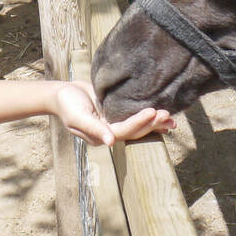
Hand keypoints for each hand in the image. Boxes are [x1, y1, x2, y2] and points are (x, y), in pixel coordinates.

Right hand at [53, 81, 174, 146]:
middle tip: (167, 114)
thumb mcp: (77, 116)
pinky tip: (164, 119)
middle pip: (135, 131)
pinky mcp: (118, 112)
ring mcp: (115, 122)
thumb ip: (93, 128)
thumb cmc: (67, 104)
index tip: (152, 112)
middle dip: (152, 124)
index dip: (139, 123)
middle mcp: (111, 132)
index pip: (125, 131)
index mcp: (101, 135)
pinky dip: (150, 119)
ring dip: (155, 124)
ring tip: (172, 119)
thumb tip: (110, 142)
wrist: (63, 93)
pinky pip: (136, 117)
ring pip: (139, 126)